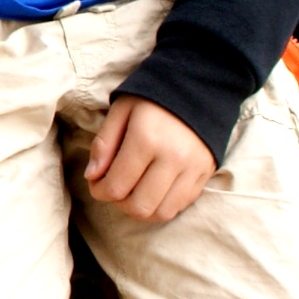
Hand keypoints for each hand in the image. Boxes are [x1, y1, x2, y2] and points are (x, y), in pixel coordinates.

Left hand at [85, 95, 217, 221]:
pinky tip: (153, 189)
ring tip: (134, 190)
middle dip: (119, 203)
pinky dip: (162, 205)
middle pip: (139, 206)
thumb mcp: (121, 109)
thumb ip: (104, 144)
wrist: (200, 85)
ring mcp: (192, 169)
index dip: (99, 191)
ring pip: (161, 213)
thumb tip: (92, 176)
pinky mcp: (205, 174)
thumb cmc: (153, 97)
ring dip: (141, 208)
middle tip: (115, 187)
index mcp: (146, 139)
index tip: (96, 183)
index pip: (116, 187)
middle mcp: (172, 158)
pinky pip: (180, 206)